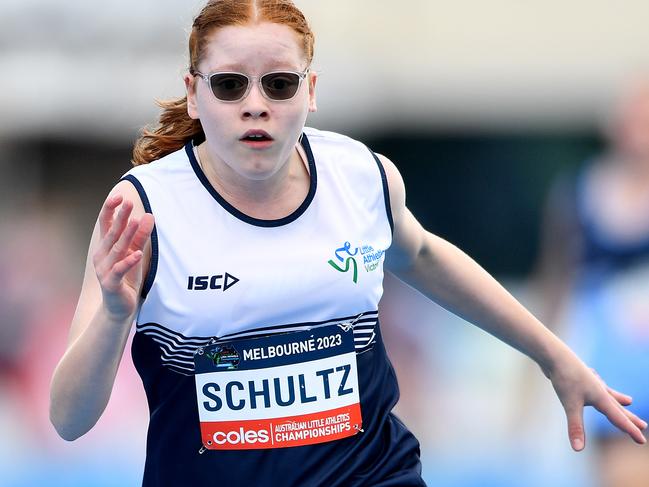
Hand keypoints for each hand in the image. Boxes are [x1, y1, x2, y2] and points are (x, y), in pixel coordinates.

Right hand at [93, 194, 154, 320]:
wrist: (120, 307)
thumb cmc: (127, 277)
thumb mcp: (136, 253)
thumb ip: (141, 236)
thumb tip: (149, 215)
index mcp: (105, 246)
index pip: (105, 223)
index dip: (110, 209)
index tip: (119, 196)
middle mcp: (102, 255)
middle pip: (112, 232)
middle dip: (120, 216)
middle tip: (128, 201)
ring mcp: (104, 269)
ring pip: (117, 249)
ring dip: (127, 234)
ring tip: (136, 221)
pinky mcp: (111, 283)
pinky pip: (120, 270)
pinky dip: (129, 261)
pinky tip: (138, 254)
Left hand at [547, 353, 647, 450]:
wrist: (555, 355)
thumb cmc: (564, 378)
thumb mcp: (570, 405)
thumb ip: (575, 427)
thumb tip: (578, 449)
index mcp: (601, 397)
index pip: (618, 418)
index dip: (630, 430)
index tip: (642, 441)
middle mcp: (599, 389)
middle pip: (617, 406)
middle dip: (629, 418)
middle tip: (644, 426)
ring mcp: (590, 381)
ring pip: (608, 393)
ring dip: (618, 399)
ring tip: (628, 401)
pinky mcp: (580, 376)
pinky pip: (595, 383)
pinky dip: (601, 386)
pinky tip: (598, 380)